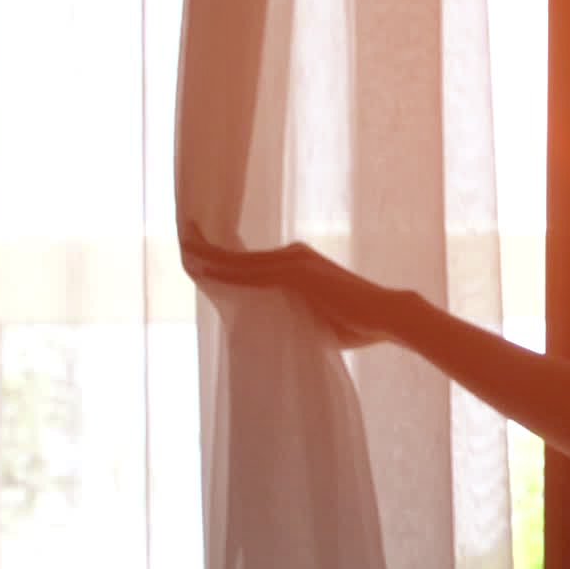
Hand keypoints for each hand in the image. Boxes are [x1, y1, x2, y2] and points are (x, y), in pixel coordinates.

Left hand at [181, 235, 418, 347]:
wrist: (387, 315)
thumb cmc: (360, 321)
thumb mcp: (318, 315)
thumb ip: (293, 310)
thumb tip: (272, 324)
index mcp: (300, 262)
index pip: (252, 260)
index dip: (224, 259)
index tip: (202, 260)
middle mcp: (294, 254)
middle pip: (239, 253)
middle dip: (208, 249)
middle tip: (182, 243)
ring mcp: (293, 262)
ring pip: (238, 259)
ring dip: (207, 256)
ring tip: (182, 253)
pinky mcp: (293, 274)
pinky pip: (249, 272)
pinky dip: (223, 271)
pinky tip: (201, 270)